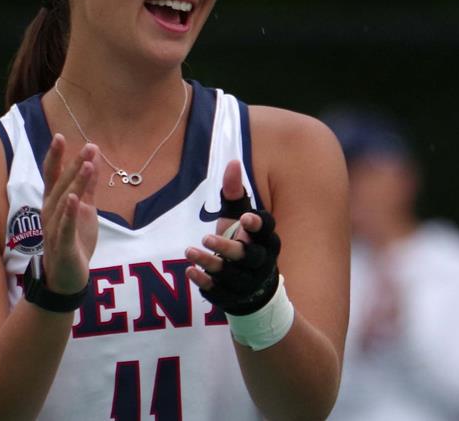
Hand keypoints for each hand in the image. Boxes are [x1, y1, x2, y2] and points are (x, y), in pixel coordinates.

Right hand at [38, 133, 100, 294]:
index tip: (60, 136)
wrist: (66, 278)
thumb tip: (93, 159)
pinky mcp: (63, 246)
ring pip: (63, 203)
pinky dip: (69, 213)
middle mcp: (51, 214)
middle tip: (88, 146)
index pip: (52, 176)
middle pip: (60, 185)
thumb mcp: (85, 209)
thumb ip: (88, 186)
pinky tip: (74, 199)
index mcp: (55, 204)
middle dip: (73, 165)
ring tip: (86, 164)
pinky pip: (65, 227)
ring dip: (75, 183)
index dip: (55, 157)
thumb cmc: (74, 241)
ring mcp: (55, 230)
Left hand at [187, 159, 280, 312]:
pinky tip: (190, 271)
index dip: (259, 225)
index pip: (268, 231)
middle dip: (228, 248)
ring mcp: (249, 282)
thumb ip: (235, 193)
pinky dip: (205, 283)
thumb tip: (232, 162)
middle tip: (206, 237)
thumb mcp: (238, 217)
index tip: (246, 217)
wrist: (251, 287)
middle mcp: (262, 261)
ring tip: (189, 251)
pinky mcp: (233, 297)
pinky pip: (220, 292)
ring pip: (233, 275)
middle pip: (250, 256)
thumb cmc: (243, 241)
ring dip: (211, 264)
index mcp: (267, 239)